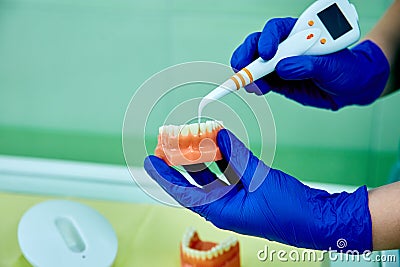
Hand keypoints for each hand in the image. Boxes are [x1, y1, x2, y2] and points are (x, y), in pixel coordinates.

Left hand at [144, 129, 371, 250]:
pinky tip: (219, 139)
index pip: (183, 192)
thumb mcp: (259, 180)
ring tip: (194, 136)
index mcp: (222, 211)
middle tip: (172, 141)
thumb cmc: (291, 212)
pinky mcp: (250, 189)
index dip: (165, 175)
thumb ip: (237, 156)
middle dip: (183, 160)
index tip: (151, 160)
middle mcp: (225, 205)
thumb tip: (219, 136)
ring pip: (213, 172)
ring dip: (204, 155)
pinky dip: (224, 155)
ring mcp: (237, 197)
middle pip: (196, 180)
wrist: (319, 218)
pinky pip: (230, 169)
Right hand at [230, 17, 389, 109]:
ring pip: (255, 63)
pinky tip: (256, 90)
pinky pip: (262, 81)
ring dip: (248, 73)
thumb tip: (283, 68)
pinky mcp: (279, 81)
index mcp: (301, 32)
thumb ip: (309, 66)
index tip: (267, 53)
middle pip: (258, 44)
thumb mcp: (333, 66)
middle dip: (247, 54)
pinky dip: (255, 86)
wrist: (352, 87)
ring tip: (250, 85)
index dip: (268, 39)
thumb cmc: (347, 68)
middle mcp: (286, 46)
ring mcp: (280, 64)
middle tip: (242, 67)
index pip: (277, 29)